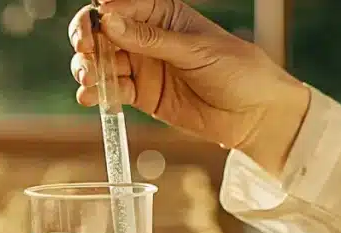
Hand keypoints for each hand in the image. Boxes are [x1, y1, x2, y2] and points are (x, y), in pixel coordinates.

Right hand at [69, 0, 310, 172]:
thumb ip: (150, 38)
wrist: (255, 114)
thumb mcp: (195, 50)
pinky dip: (96, 94)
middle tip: (84, 51)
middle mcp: (148, 37)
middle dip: (87, 39)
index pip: (121, 5)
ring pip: (102, 61)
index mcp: (164, 14)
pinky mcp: (142, 95)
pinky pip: (111, 90)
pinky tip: (91, 97)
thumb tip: (109, 20)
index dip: (101, 14)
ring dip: (87, 68)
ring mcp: (143, 66)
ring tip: (88, 79)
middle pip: (103, 32)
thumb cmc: (237, 70)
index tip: (94, 26)